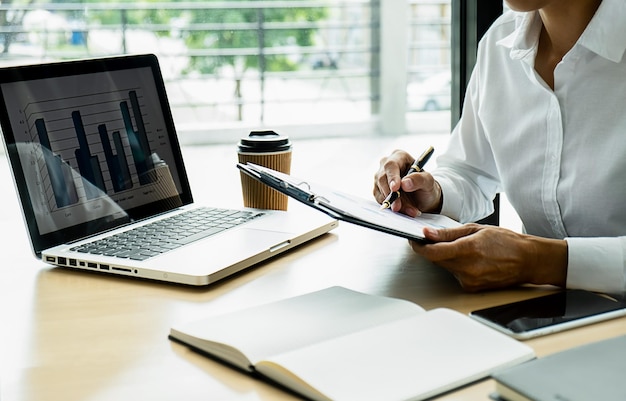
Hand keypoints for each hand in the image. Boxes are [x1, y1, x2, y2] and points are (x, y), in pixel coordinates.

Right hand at [373, 150, 441, 215]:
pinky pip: (380, 199)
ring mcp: (380, 178)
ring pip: (381, 191)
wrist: (423, 198)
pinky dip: (391, 207)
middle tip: (398, 207)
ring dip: (394, 203)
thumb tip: (405, 183)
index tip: (395, 189)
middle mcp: (386, 165)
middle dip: (392, 195)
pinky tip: (404, 210)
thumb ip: (419, 179)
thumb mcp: (428, 181)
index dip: (392, 177)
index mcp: (399, 157)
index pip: (391, 165)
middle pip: (382, 179)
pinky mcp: (378, 190)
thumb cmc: (426, 186)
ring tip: (410, 210)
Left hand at [411, 224, 567, 291]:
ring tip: (462, 248)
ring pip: (445, 267)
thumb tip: (428, 234)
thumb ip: (449, 233)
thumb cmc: (506, 242)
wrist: (528, 261)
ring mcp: (470, 281)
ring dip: (446, 258)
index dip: (419, 246)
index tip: (414, 240)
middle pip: (437, 260)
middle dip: (433, 249)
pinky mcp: (472, 288)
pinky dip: (456, 266)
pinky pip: (455, 275)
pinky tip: (470, 260)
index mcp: (468, 250)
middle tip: (434, 239)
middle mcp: (468, 268)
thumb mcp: (476, 229)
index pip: (433, 252)